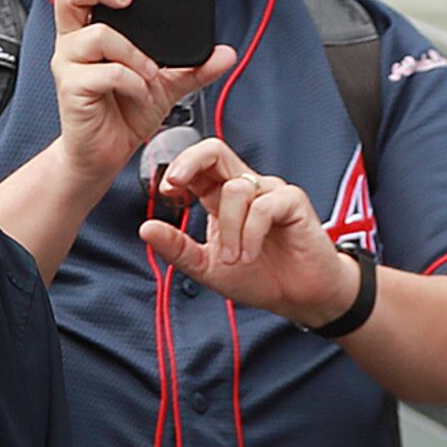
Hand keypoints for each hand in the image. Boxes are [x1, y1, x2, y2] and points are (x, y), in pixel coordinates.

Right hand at [49, 0, 231, 184]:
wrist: (105, 155)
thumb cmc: (126, 112)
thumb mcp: (168, 85)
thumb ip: (194, 66)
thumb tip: (226, 52)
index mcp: (93, 29)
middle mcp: (74, 40)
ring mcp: (69, 63)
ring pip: (95, 34)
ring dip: (132, 52)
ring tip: (149, 74)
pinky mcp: (72, 89)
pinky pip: (104, 72)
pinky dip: (132, 81)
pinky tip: (141, 93)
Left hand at [140, 137, 349, 321]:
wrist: (300, 296)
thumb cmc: (260, 277)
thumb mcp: (207, 268)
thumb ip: (178, 249)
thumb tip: (145, 229)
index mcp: (221, 198)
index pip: (197, 165)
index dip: (177, 169)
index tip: (165, 191)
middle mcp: (245, 188)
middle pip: (214, 150)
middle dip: (189, 162)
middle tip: (175, 186)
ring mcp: (270, 192)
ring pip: (236, 189)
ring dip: (229, 229)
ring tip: (234, 259)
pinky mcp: (293, 201)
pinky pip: (264, 206)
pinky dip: (251, 233)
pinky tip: (252, 254)